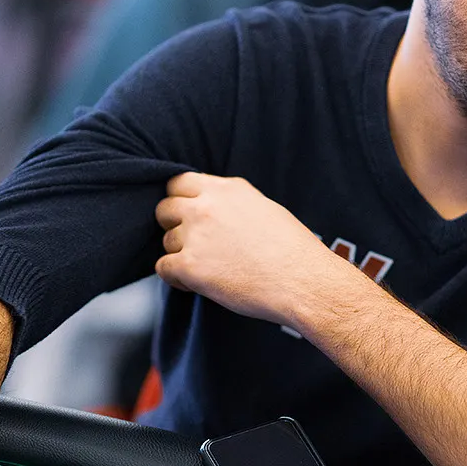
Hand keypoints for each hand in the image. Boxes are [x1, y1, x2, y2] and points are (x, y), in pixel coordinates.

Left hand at [155, 173, 356, 327]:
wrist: (303, 281)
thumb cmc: (293, 250)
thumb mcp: (264, 208)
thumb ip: (231, 202)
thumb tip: (211, 206)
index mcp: (226, 189)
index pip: (179, 182)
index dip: (179, 199)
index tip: (187, 214)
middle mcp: (206, 206)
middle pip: (164, 208)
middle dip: (172, 225)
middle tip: (191, 242)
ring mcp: (195, 235)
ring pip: (166, 241)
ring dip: (180, 254)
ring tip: (207, 268)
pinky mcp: (189, 266)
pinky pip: (163, 268)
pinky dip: (175, 278)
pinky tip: (196, 283)